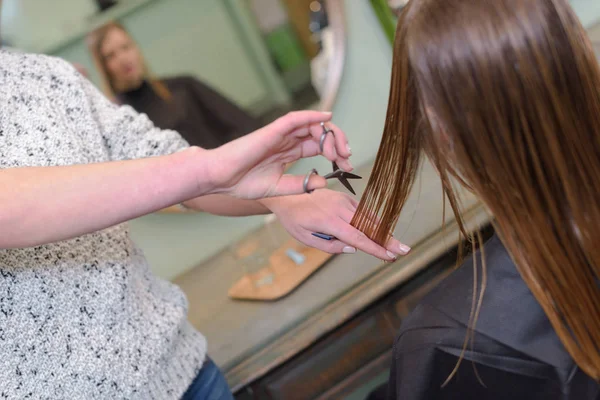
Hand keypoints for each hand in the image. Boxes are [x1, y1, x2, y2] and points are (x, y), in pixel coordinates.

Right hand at [205, 111, 351, 199]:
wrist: (220, 179)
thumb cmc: (243, 183)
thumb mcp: (280, 189)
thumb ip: (301, 185)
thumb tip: (325, 182)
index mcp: (289, 152)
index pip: (319, 146)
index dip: (336, 153)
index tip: (347, 166)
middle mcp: (287, 140)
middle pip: (320, 133)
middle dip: (338, 143)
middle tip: (347, 158)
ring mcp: (280, 134)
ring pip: (312, 125)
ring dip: (330, 134)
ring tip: (338, 151)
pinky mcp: (272, 130)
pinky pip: (295, 118)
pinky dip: (312, 115)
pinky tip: (327, 118)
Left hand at [263, 189, 410, 260]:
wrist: (286, 193)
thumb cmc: (294, 219)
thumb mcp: (306, 238)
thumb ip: (330, 246)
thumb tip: (353, 249)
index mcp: (330, 221)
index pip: (358, 238)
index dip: (375, 248)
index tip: (390, 256)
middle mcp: (340, 209)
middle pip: (369, 227)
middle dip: (388, 240)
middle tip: (404, 250)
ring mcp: (344, 200)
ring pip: (369, 218)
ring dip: (383, 231)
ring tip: (395, 244)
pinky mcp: (344, 197)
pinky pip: (362, 211)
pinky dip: (373, 222)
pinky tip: (380, 231)